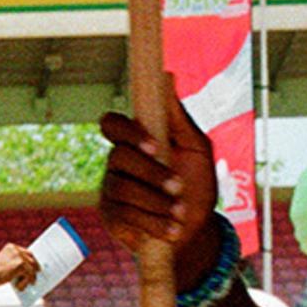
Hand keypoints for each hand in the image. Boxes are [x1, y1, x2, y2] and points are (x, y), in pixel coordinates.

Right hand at [0, 242, 41, 293]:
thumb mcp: (3, 263)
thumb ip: (13, 262)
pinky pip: (29, 274)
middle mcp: (15, 250)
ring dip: (30, 277)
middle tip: (36, 274)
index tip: (35, 265)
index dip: (32, 260)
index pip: (26, 252)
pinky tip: (21, 286)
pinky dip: (26, 282)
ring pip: (31, 268)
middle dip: (34, 268)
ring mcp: (18, 257)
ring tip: (27, 284)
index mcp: (11, 247)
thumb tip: (25, 269)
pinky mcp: (20, 265)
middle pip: (31, 259)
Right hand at [99, 106, 222, 283]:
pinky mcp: (110, 216)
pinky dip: (152, 222)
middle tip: (179, 188)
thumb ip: (178, 118)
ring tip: (180, 213)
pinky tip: (171, 229)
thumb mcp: (196, 149)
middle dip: (152, 174)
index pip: (112, 125)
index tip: (154, 145)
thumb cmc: (196, 184)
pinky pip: (123, 215)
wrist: (195, 229)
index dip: (127, 132)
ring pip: (122, 188)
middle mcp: (118, 163)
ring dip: (156, 202)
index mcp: (137, 141)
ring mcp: (111, 189)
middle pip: (118, 158)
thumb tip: (168, 77)